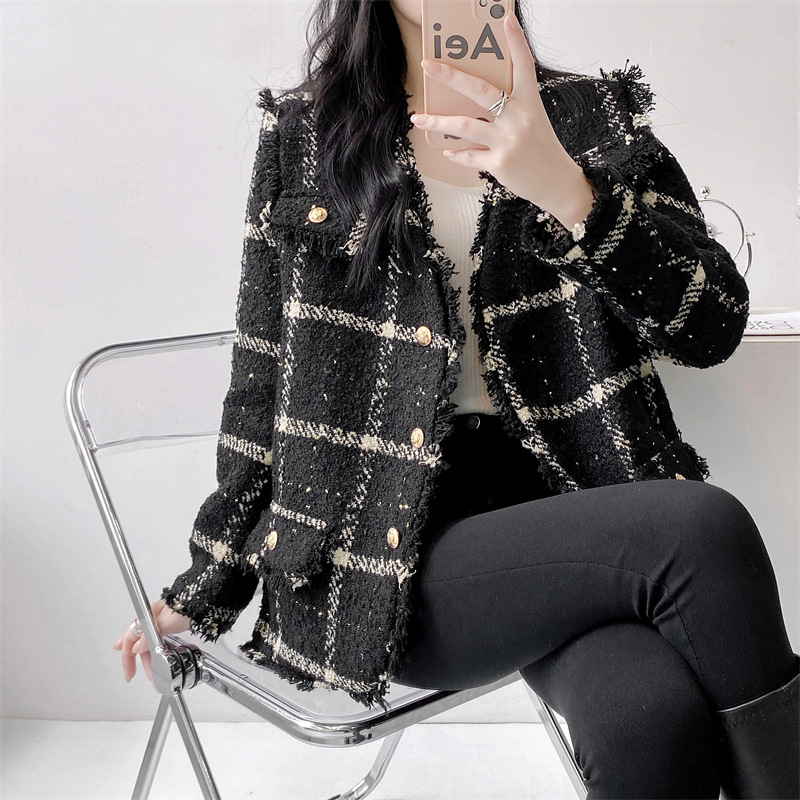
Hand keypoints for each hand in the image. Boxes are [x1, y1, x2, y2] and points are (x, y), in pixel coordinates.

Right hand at [112, 598, 191, 688]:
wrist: (201, 601)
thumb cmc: (185, 608)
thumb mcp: (166, 623)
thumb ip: (149, 636)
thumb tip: (136, 649)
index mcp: (145, 617)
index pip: (128, 640)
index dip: (127, 658)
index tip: (130, 672)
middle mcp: (149, 620)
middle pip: (136, 645)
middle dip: (138, 663)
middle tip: (140, 676)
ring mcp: (157, 624)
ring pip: (146, 646)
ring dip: (147, 661)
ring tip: (152, 674)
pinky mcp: (166, 627)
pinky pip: (154, 643)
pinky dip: (152, 654)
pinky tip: (152, 660)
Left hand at [410, 9, 595, 230]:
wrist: (557, 183)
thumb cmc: (542, 149)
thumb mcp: (534, 120)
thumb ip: (511, 108)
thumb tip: (479, 98)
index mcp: (530, 103)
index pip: (524, 66)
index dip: (516, 42)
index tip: (506, 19)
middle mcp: (518, 118)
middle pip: (480, 90)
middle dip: (451, 77)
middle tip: (428, 66)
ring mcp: (507, 141)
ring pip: (464, 126)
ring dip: (437, 122)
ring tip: (418, 118)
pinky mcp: (499, 164)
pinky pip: (469, 155)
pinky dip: (457, 153)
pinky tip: (448, 151)